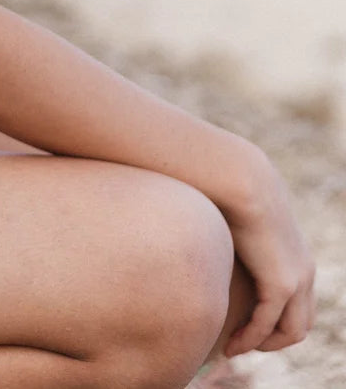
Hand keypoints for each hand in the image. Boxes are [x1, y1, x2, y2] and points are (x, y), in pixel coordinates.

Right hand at [219, 154, 315, 358]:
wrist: (239, 178)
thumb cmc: (233, 191)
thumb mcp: (241, 216)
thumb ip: (238, 233)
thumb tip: (218, 236)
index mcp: (299, 255)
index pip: (298, 303)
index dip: (275, 320)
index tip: (246, 325)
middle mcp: (305, 271)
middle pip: (300, 323)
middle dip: (273, 338)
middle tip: (243, 342)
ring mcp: (298, 279)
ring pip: (291, 331)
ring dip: (264, 344)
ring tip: (236, 347)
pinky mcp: (281, 284)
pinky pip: (267, 325)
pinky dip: (250, 339)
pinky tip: (230, 344)